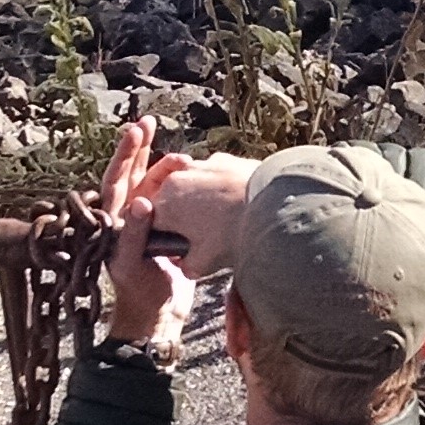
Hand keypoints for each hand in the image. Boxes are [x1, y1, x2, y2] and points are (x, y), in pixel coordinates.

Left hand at [97, 118, 196, 345]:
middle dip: (141, 148)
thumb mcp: (130, 264)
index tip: (135, 131)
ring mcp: (149, 223)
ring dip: (168, 168)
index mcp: (113, 221)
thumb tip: (141, 201)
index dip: (124, 155)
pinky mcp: (168, 231)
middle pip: (134, 174)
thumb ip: (134, 234)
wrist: (157, 316)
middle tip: (148, 122)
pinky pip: (174, 200)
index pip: (115, 180)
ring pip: (156, 184)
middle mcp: (129, 217)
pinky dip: (182, 185)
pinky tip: (193, 174)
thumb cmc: (138, 293)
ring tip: (184, 159)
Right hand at [146, 152, 257, 278]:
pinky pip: (212, 175)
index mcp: (164, 206)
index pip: (151, 223)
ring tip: (222, 217)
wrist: (272, 204)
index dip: (162, 237)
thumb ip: (187, 266)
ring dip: (198, 199)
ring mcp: (200, 165)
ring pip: (190, 185)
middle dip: (180, 217)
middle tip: (202, 234)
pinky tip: (236, 201)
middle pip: (169, 201)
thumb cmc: (233, 234)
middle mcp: (176, 179)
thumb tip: (186, 266)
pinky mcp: (223, 159)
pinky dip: (218, 186)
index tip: (177, 247)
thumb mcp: (205, 263)